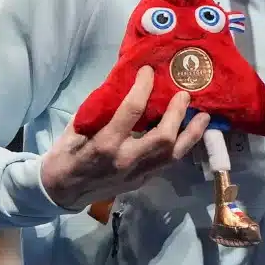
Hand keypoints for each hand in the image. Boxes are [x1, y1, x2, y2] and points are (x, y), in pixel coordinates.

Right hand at [39, 66, 208, 208]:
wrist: (61, 192)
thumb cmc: (66, 155)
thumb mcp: (76, 128)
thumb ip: (100, 109)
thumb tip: (122, 84)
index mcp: (105, 144)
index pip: (131, 111)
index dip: (143, 88)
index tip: (149, 72)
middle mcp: (126, 160)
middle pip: (163, 138)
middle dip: (177, 113)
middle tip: (184, 94)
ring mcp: (137, 174)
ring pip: (173, 154)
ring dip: (191, 134)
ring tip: (204, 116)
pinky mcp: (143, 181)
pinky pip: (169, 162)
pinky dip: (182, 146)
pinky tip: (190, 133)